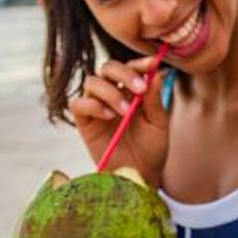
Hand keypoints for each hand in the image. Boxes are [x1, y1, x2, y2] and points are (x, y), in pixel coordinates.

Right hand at [69, 55, 169, 184]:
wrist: (140, 175)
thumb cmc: (151, 148)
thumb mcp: (158, 124)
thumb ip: (154, 101)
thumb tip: (156, 73)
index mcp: (132, 91)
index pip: (132, 68)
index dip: (140, 63)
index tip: (153, 64)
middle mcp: (113, 94)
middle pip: (108, 68)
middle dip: (124, 73)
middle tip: (139, 89)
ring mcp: (97, 106)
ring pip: (92, 82)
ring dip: (110, 92)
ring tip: (125, 111)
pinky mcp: (84, 122)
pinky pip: (78, 104)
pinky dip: (93, 106)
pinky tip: (109, 116)